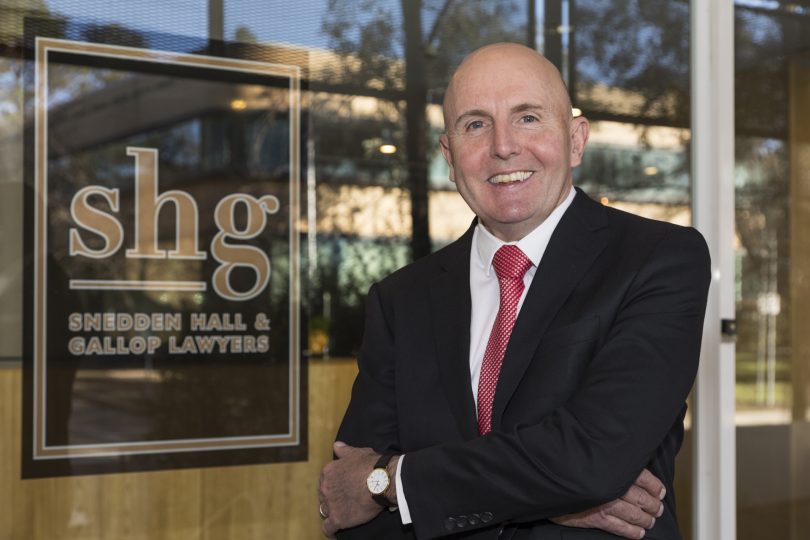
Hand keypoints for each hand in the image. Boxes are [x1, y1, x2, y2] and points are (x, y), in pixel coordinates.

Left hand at [319, 442, 384, 536]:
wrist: (382, 481)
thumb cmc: (371, 465)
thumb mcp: (356, 452)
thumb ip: (344, 450)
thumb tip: (336, 445)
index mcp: (328, 472)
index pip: (325, 480)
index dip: (334, 484)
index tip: (343, 487)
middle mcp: (325, 488)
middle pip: (324, 496)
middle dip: (333, 497)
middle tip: (346, 499)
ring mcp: (330, 504)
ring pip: (325, 511)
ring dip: (332, 511)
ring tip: (344, 512)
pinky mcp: (338, 519)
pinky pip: (328, 528)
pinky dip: (331, 530)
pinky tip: (336, 530)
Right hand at [550, 469, 665, 538]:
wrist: (546, 481)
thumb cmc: (568, 466)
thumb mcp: (589, 456)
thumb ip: (609, 459)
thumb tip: (626, 463)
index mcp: (614, 468)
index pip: (644, 478)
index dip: (655, 486)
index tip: (659, 491)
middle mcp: (613, 486)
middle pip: (643, 498)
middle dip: (653, 505)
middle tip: (658, 508)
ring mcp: (606, 504)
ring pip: (635, 515)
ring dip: (646, 519)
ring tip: (650, 520)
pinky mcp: (597, 519)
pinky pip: (621, 529)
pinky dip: (633, 532)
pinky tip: (639, 532)